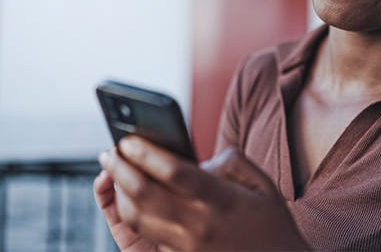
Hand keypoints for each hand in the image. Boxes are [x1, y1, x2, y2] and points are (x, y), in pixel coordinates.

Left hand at [98, 136, 308, 250]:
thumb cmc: (272, 224)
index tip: (128, 139)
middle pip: (145, 196)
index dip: (147, 154)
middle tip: (109, 153)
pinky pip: (147, 237)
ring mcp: (188, 247)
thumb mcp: (263, 184)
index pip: (175, 172)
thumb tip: (202, 160)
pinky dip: (132, 217)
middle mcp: (201, 225)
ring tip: (115, 175)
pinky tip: (130, 200)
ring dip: (118, 195)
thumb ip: (232, 162)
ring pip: (138, 220)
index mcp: (222, 200)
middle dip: (119, 170)